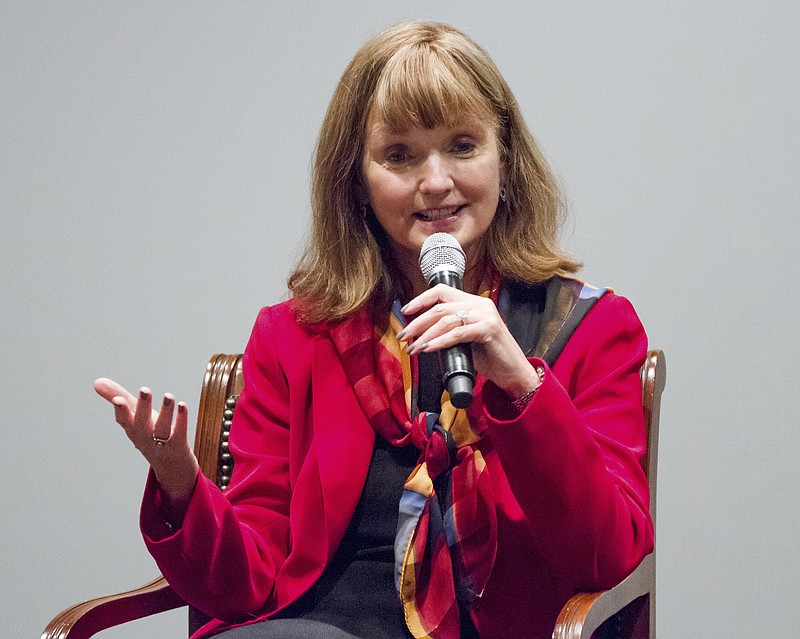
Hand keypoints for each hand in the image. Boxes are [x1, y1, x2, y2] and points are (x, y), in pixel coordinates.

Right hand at [94, 378, 198, 504]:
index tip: (118, 399)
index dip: (121, 411)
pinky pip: (179, 432)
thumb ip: (118, 398)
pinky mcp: (178, 446)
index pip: (124, 421)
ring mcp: (161, 444)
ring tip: (169, 396)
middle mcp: (145, 437)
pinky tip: (182, 406)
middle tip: (145, 390)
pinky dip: (181, 420)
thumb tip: (97, 381)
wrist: (171, 467)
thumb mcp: (134, 417)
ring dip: (165, 412)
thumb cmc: (151, 435)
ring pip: (162, 429)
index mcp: (132, 429)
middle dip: (143, 407)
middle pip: (142, 423)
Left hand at [399, 284, 540, 399]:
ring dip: (424, 335)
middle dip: (417, 322)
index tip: (405, 311)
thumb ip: (449, 331)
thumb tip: (421, 334)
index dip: (421, 299)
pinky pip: (457, 333)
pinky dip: (439, 341)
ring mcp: (485, 315)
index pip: (442, 291)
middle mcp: (480, 304)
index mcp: (474, 302)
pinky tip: (428, 348)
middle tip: (404, 336)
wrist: (514, 372)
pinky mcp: (489, 329)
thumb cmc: (490, 357)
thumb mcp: (466, 339)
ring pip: (445, 320)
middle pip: (439, 308)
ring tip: (413, 348)